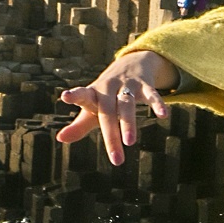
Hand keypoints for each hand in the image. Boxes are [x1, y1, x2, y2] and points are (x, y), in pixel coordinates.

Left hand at [55, 51, 178, 165]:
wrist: (132, 63)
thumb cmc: (107, 94)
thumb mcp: (93, 107)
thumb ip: (79, 125)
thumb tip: (60, 138)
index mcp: (94, 93)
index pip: (83, 95)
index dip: (75, 95)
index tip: (66, 95)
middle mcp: (109, 88)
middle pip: (108, 111)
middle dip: (111, 135)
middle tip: (116, 159)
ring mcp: (127, 85)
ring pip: (127, 104)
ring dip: (129, 123)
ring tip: (130, 142)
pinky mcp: (144, 84)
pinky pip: (151, 94)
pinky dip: (157, 104)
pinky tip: (163, 115)